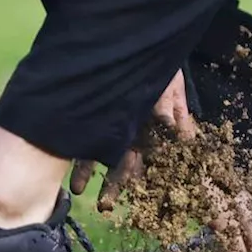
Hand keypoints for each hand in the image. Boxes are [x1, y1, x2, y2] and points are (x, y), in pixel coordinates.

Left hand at [70, 69, 196, 211]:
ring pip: (99, 154)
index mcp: (153, 131)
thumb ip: (175, 114)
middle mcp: (131, 132)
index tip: (140, 199)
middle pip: (123, 164)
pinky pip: (81, 137)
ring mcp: (110, 124)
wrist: (135, 44)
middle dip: (114, 186)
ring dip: (90, 174)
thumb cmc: (158, 68)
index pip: (151, 161)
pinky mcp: (92, 115)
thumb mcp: (171, 89)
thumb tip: (185, 139)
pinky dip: (75, 155)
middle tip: (105, 207)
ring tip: (78, 191)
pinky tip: (66, 168)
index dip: (145, 180)